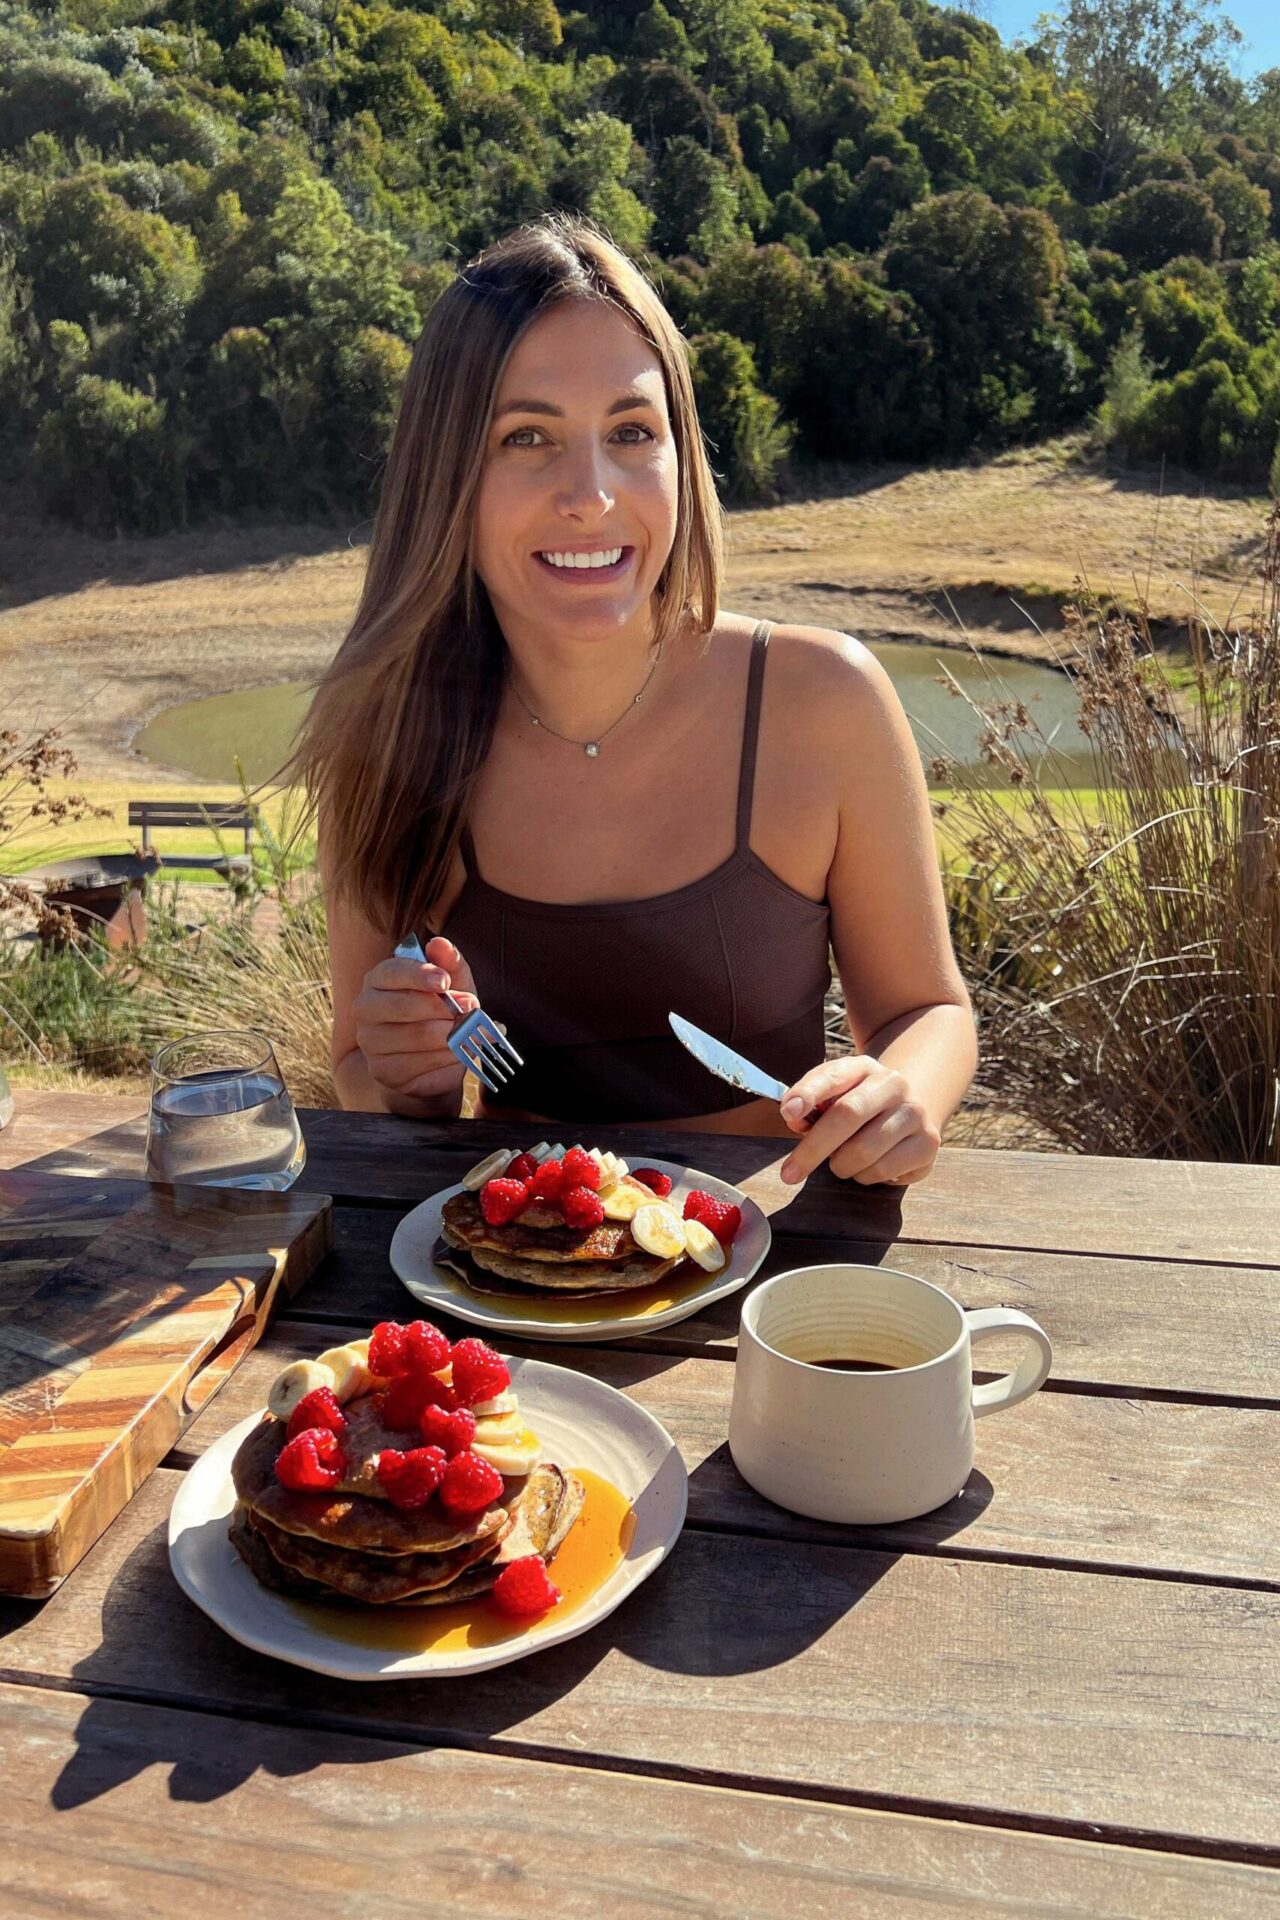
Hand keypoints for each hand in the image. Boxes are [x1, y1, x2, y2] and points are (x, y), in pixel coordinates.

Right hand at [352, 935, 480, 1104]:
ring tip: (470, 1031)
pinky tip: (458, 1052)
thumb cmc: (440, 1012)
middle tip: (471, 1007)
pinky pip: (420, 1062)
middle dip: (443, 1007)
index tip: (445, 981)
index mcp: (378, 979)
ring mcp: (371, 1041)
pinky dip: (446, 1057)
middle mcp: (366, 1008)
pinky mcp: (382, 1070)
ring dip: (451, 1034)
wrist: (432, 1059)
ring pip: (415, 1035)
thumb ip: (448, 962)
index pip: (393, 972)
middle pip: (403, 1005)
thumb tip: (440, 944)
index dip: (420, 975)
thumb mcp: (451, 984)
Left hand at [777, 1056, 939, 1187]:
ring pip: (862, 1152)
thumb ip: (810, 1101)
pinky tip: (868, 1166)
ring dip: (840, 1165)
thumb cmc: (861, 1106)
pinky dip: (864, 1176)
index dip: (808, 1093)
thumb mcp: (835, 1094)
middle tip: (789, 1173)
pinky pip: (881, 1171)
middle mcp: (894, 1085)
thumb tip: (793, 1117)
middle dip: (813, 1148)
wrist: (913, 1109)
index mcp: (864, 1067)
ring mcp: (914, 1114)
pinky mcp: (927, 1144)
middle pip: (847, 1115)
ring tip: (842, 1159)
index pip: (834, 1076)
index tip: (788, 1114)